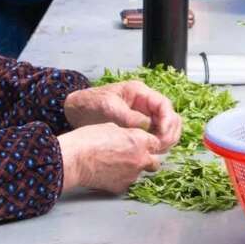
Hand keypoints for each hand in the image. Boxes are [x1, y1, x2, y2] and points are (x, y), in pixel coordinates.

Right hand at [58, 123, 161, 192]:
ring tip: (115, 165)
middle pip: (155, 162)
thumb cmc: (88, 139)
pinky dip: (121, 179)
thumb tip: (128, 138)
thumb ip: (126, 134)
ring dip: (133, 169)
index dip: (148, 143)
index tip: (141, 144)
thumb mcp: (111, 127)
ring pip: (140, 173)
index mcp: (139, 140)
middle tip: (133, 156)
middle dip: (148, 159)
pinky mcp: (121, 187)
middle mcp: (140, 159)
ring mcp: (132, 175)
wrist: (74, 159)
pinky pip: (126, 183)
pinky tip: (108, 173)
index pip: (156, 143)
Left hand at [64, 81, 181, 150]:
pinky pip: (154, 134)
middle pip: (169, 116)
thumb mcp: (109, 108)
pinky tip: (151, 151)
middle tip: (161, 147)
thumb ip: (129, 117)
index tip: (163, 136)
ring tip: (157, 151)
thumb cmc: (90, 104)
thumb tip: (148, 127)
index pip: (164, 105)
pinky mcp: (138, 126)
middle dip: (169, 132)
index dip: (167, 121)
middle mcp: (145, 102)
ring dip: (165, 139)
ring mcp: (143, 114)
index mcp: (139, 92)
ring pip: (165, 127)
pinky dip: (156, 143)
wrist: (75, 110)